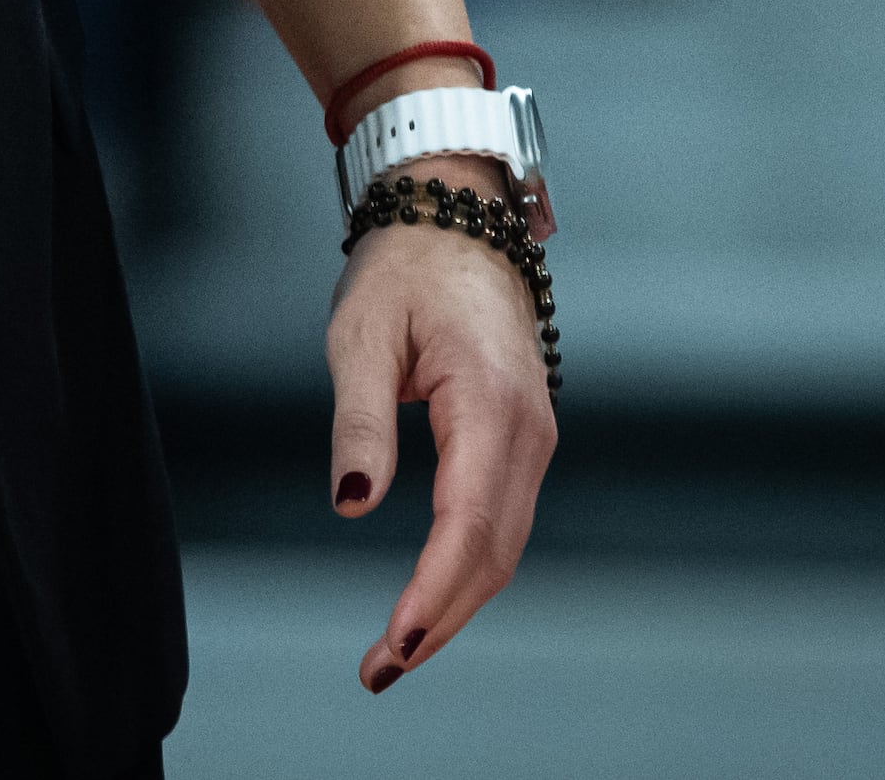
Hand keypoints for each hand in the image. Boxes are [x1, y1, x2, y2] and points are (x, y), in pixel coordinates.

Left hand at [325, 164, 556, 693]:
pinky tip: (430, 596)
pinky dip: (469, 566)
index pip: (467, 524)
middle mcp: (529, 429)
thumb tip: (350, 502)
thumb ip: (358, 420)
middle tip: (381, 668)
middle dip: (441, 616)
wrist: (457, 215)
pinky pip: (502, 518)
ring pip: (503, 542)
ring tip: (397, 649)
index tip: (394, 643)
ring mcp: (534, 435)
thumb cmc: (404, 268)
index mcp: (492, 403)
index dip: (433, 592)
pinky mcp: (523, 438)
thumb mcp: (361, 335)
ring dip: (455, 600)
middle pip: (494, 551)